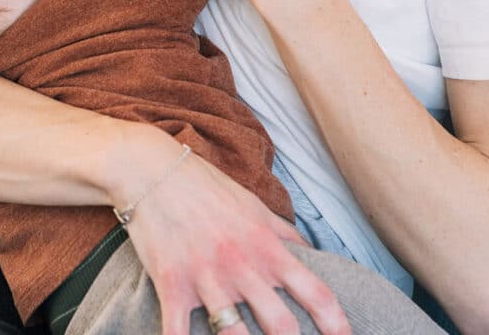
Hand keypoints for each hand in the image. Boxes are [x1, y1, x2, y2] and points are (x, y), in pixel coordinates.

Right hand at [125, 148, 350, 334]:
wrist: (151, 170)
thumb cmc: (205, 186)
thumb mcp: (252, 205)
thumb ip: (283, 233)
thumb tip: (311, 255)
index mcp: (265, 245)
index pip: (315, 291)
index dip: (337, 323)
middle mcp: (241, 265)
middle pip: (281, 326)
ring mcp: (206, 278)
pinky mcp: (172, 285)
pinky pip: (178, 333)